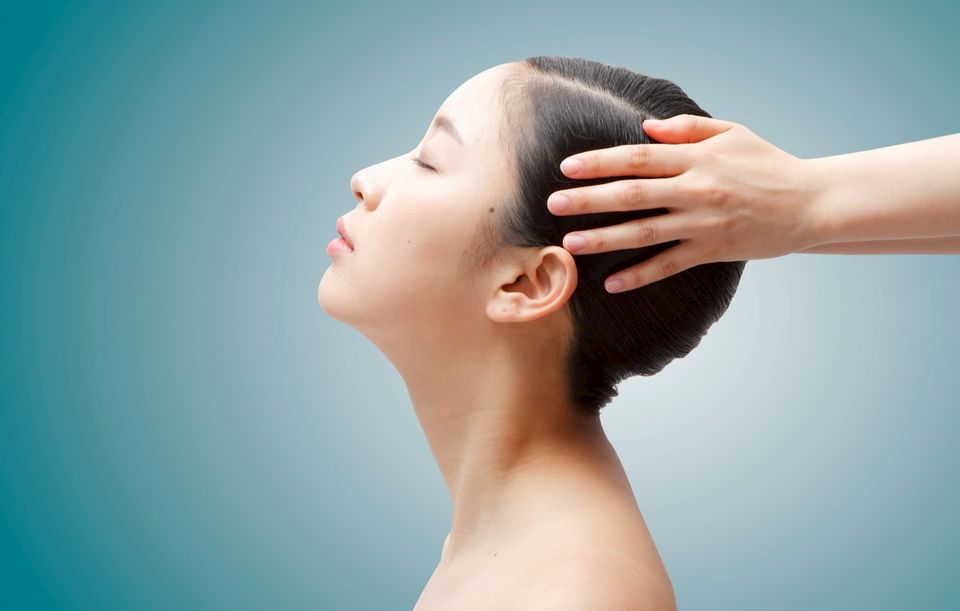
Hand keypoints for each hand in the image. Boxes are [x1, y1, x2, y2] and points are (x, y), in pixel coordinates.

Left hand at [548, 114, 823, 292]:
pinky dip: (640, 275)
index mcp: (696, 158)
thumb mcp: (733, 133)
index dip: (600, 162)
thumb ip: (687, 130)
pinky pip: (669, 264)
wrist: (811, 202)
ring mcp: (704, 222)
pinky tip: (611, 282)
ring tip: (569, 243)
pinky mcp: (713, 250)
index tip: (567, 168)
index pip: (637, 158)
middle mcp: (696, 188)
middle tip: (553, 204)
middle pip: (632, 194)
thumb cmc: (768, 164)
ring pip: (644, 232)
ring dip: (604, 238)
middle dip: (589, 199)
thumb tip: (645, 128)